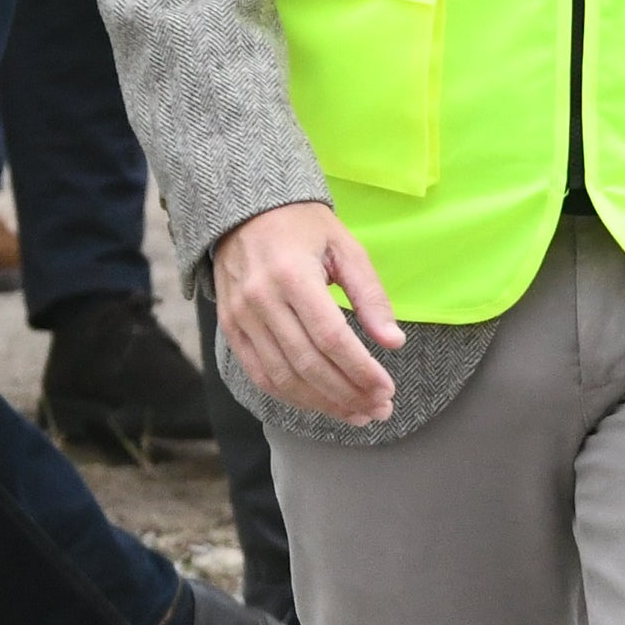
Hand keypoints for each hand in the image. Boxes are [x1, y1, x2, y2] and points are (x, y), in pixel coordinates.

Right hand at [214, 201, 401, 425]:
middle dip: (348, 393)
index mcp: (293, 275)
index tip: (388, 389)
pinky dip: (292, 396)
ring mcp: (241, 317)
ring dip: (323, 403)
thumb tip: (394, 342)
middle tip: (380, 408)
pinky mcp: (230, 329)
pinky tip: (321, 404)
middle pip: (308, 363)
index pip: (331, 338)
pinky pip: (260, 375)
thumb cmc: (302, 226)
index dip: (361, 370)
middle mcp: (261, 300)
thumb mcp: (345, 248)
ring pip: (284, 377)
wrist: (243, 211)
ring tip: (357, 413)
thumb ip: (370, 296)